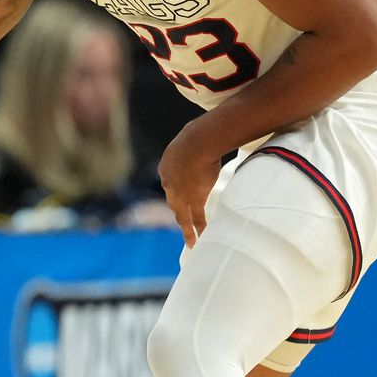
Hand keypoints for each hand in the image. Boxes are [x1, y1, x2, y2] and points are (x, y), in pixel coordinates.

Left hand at [158, 122, 225, 246]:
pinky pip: (194, 218)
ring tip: (190, 241)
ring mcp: (179, 193)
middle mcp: (168, 182)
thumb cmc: (198, 135)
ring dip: (186, 229)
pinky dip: (196, 230)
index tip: (182, 195)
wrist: (199, 141)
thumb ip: (196, 145)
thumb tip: (209, 137)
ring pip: (181, 215)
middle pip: (173, 202)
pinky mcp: (192, 199)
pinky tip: (199, 240)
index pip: (171, 183)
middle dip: (179, 212)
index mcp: (166, 166)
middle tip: (182, 223)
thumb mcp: (191, 139)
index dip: (176, 190)